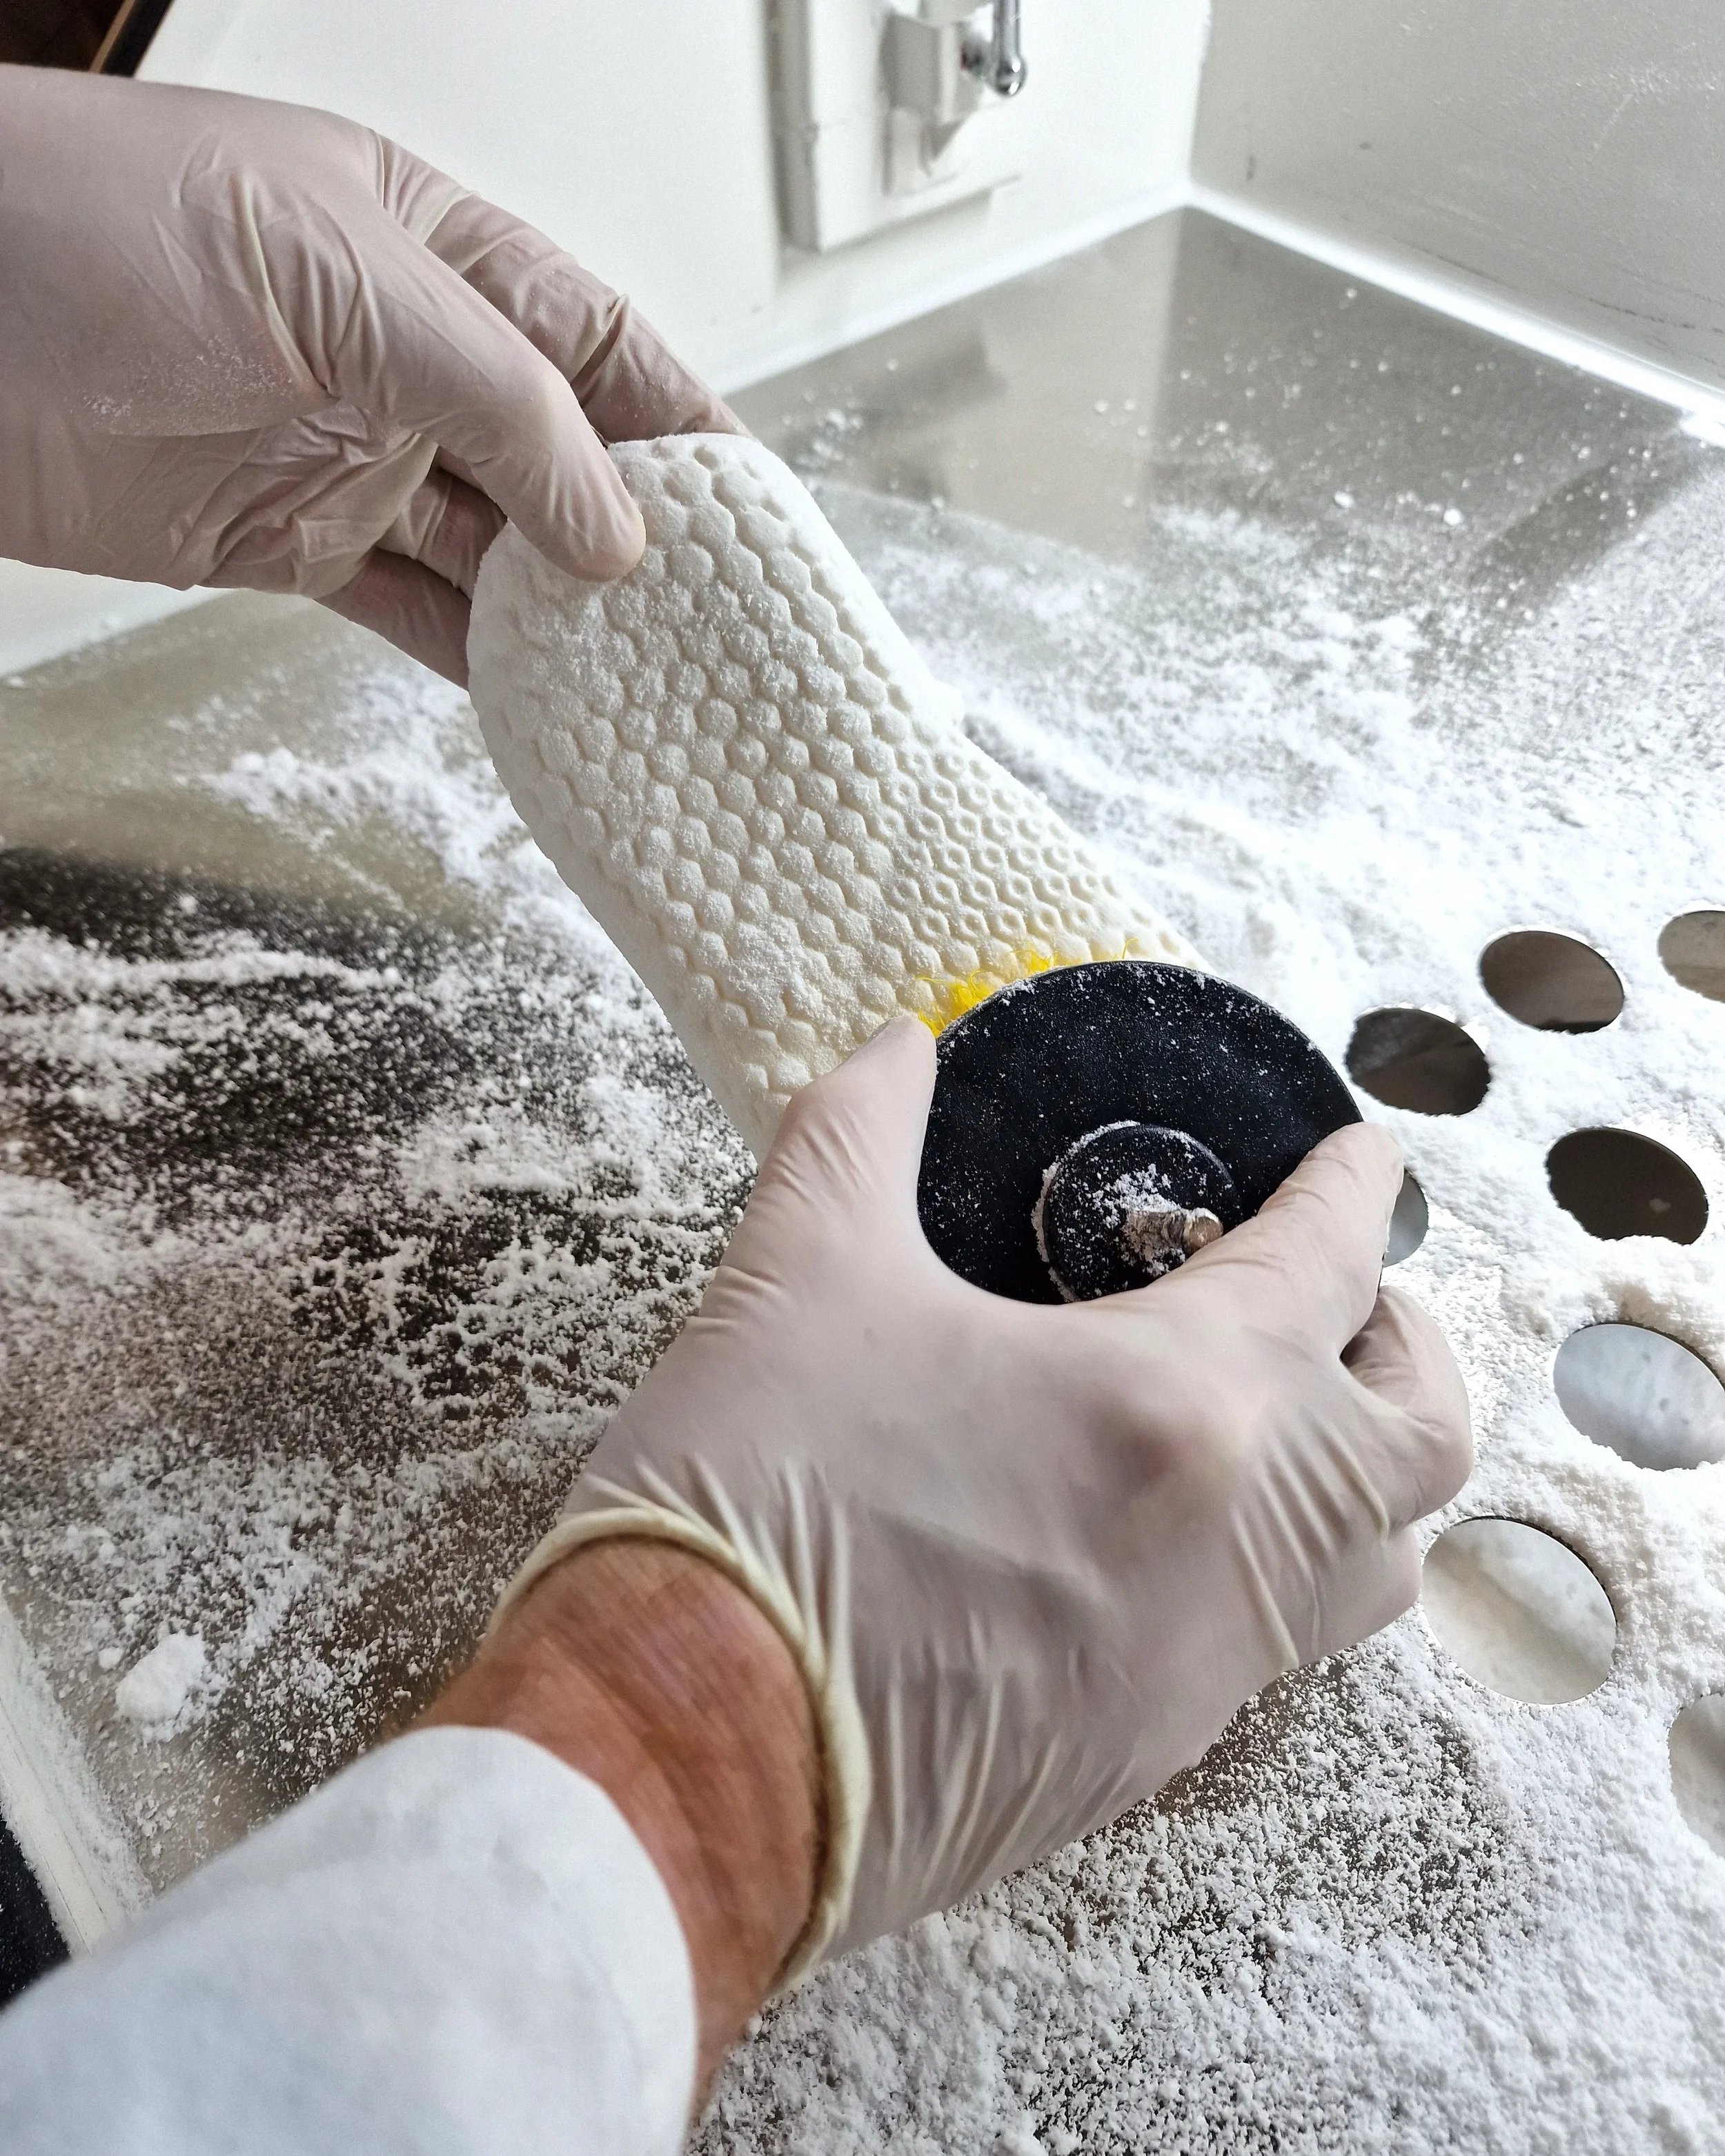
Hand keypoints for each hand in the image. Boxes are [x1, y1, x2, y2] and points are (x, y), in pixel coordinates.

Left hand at [0, 65, 736, 681]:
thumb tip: (618, 529)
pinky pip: (417, 613)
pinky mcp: (289, 545)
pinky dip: (482, 663)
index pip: (599, 344)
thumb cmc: (97, 228)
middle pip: (564, 461)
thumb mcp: (344, 283)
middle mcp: (404, 358)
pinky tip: (548, 702)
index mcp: (433, 251)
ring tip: (657, 683)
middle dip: (646, 541)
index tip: (761, 513)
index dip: (687, 428)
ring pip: (499, 554)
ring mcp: (351, 455)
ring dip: (572, 621)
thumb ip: (501, 404)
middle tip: (727, 626)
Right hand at [495, 1016, 1473, 1975]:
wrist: (682, 1765)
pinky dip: (1264, 1573)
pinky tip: (1157, 1536)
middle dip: (1398, 1344)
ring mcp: (1201, 1672)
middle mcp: (1236, 1546)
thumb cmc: (749, 1506)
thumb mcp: (796, 1275)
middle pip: (1419, 1439)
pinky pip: (1266, 1656)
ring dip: (1354, 1474)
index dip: (1357, 1192)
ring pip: (1369, 1568)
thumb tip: (897, 1047)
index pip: (1333, 1269)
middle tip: (1331, 1295)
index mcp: (1178, 1406)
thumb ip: (858, 1133)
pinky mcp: (1141, 1762)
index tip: (1361, 1155)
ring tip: (1270, 1414)